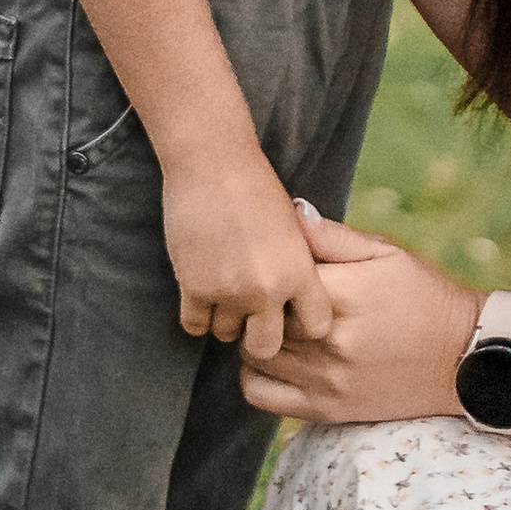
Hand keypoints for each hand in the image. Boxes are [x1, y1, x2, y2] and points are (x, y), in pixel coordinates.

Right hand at [162, 158, 335, 365]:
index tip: (288, 310)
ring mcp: (229, 291)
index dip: (302, 324)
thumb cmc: (256, 187)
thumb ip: (299, 266)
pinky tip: (199, 290)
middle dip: (257, 336)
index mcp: (300, 272)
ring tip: (222, 289)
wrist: (213, 163)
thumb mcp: (294, 227)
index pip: (316, 326)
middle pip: (266, 346)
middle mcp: (267, 289)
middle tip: (249, 315)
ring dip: (223, 319)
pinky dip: (196, 314)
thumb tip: (302, 300)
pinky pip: (194, 326)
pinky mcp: (193, 287)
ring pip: (225, 334)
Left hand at [238, 215, 477, 424]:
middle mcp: (330, 341)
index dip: (272, 266)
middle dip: (260, 301)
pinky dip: (255, 374)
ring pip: (253, 353)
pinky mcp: (325, 409)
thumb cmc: (425, 296)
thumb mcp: (386, 254)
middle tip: (273, 293)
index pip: (275, 274)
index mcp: (343, 294)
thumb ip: (333, 236)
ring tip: (275, 323)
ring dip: (257, 335)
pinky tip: (275, 358)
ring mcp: (326, 379)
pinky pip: (259, 393)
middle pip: (260, 315)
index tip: (281, 263)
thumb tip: (291, 212)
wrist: (463, 358)